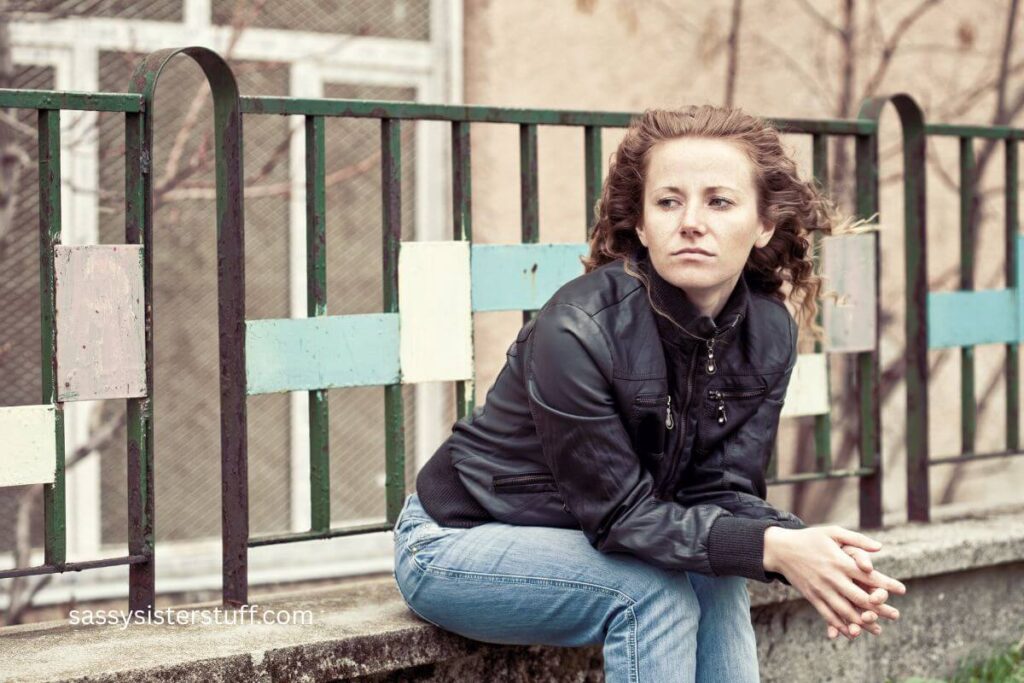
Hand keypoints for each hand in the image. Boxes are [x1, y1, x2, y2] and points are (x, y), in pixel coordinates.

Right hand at [763, 525, 905, 640]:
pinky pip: (828, 615)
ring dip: (864, 622)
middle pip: (861, 598)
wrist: (780, 549)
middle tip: (896, 615)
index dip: (887, 584)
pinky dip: (841, 626)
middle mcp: (833, 578)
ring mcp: (822, 590)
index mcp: (840, 561)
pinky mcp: (812, 597)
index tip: (902, 589)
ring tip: (878, 629)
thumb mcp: (832, 532)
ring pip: (846, 611)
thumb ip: (857, 540)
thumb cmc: (809, 538)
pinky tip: (852, 633)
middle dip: (881, 609)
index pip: (869, 576)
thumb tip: (880, 548)